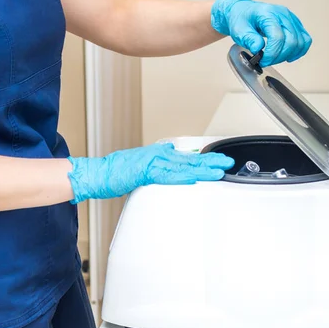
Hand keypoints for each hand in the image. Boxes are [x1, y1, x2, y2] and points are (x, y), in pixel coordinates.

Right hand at [66, 143, 234, 203]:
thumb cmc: (116, 171)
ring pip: (184, 166)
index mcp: (159, 155)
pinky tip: (195, 178)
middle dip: (211, 161)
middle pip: (191, 159)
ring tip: (219, 171)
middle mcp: (159, 155)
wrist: (98, 173)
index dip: (206, 159)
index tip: (221, 161)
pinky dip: (182, 176)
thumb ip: (157, 159)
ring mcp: (153, 162)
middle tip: (229, 162)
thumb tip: (169, 149)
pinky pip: (168, 175)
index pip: (188, 157)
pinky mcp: (145, 172)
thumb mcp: (141, 163)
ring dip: (203, 169)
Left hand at [211, 0, 311, 66]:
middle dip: (279, 56)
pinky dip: (298, 51)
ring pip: (300, 42)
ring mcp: (291, 18)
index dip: (271, 54)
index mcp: (268, 14)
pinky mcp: (295, 24)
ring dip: (288, 55)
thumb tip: (258, 49)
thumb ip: (248, 39)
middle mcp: (283, 14)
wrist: (243, 12)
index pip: (278, 37)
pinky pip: (304, 40)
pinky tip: (288, 56)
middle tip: (266, 61)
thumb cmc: (241, 19)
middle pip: (291, 41)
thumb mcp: (238, 30)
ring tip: (274, 58)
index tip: (262, 61)